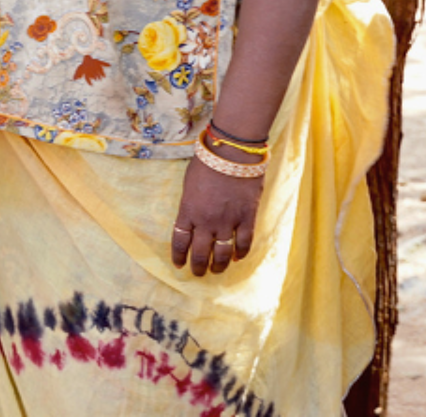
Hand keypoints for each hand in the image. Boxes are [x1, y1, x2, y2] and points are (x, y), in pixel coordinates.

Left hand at [170, 154, 263, 277]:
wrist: (232, 153)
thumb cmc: (206, 163)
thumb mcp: (189, 184)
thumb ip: (190, 205)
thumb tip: (193, 218)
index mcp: (188, 211)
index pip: (180, 241)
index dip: (179, 256)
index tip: (179, 265)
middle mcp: (206, 222)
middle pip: (200, 253)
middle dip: (198, 267)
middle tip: (198, 273)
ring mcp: (228, 222)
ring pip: (222, 254)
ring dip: (218, 266)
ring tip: (216, 271)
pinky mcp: (246, 218)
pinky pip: (244, 243)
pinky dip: (240, 253)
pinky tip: (237, 258)